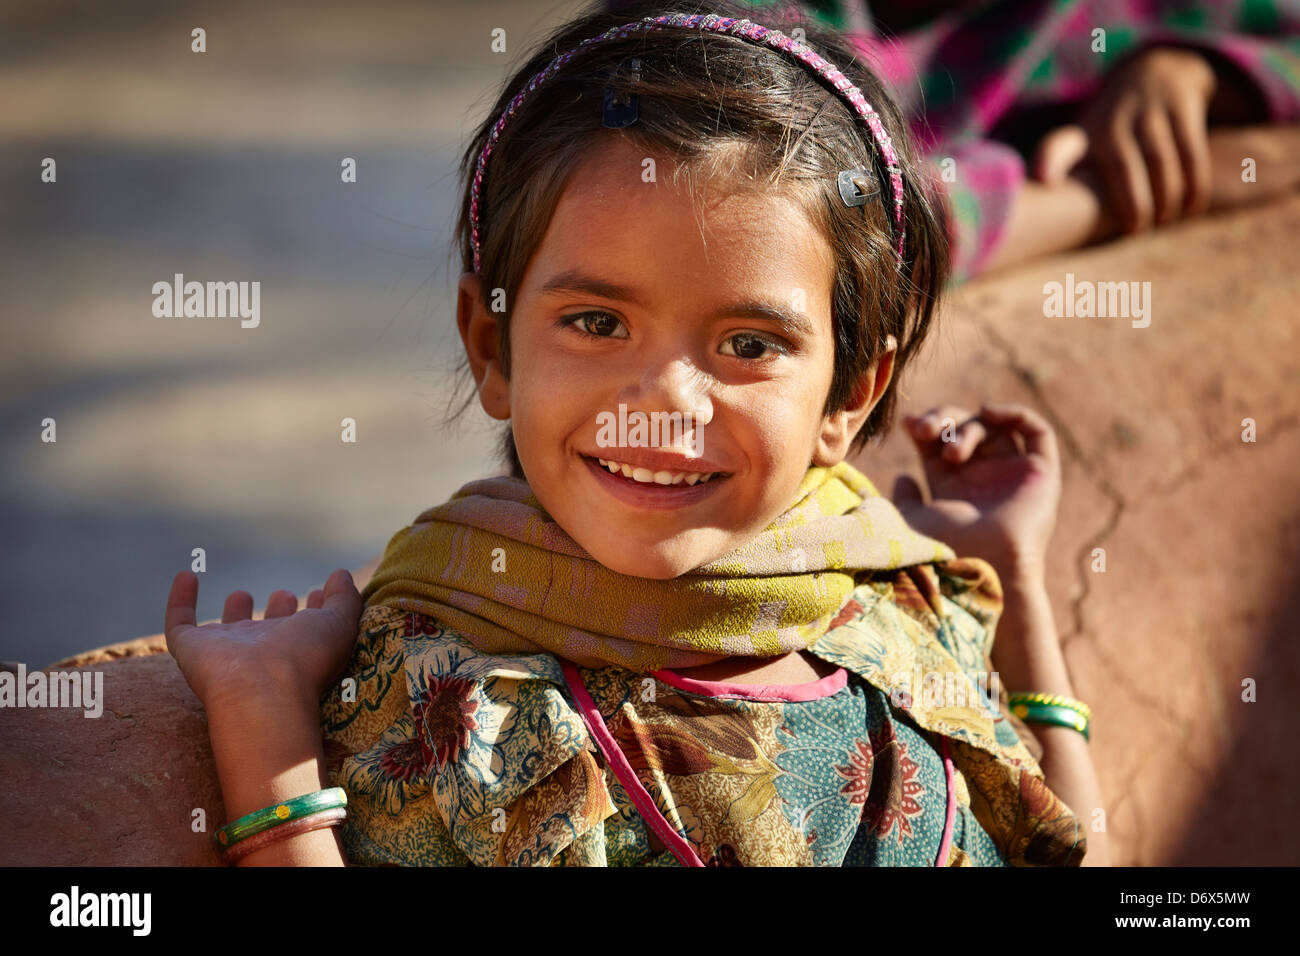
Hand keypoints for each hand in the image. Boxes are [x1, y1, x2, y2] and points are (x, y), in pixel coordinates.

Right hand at [164, 568, 362, 713]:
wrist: (261, 689)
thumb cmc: (306, 658)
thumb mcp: (339, 622)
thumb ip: (344, 598)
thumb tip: (341, 574)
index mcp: (298, 648)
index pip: (306, 628)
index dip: (313, 609)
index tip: (321, 591)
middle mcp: (263, 651)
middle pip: (269, 632)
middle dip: (277, 613)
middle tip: (283, 595)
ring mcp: (226, 651)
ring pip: (227, 632)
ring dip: (235, 612)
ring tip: (241, 595)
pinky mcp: (191, 649)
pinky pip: (179, 622)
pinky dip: (179, 600)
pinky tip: (186, 575)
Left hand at [892, 403, 1060, 580]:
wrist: (983, 566)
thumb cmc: (942, 548)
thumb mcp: (911, 520)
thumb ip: (904, 499)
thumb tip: (902, 477)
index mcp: (953, 488)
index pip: (939, 444)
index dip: (925, 426)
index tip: (909, 423)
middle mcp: (984, 479)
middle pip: (965, 430)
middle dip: (943, 420)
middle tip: (925, 430)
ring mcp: (1013, 475)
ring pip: (995, 428)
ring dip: (967, 428)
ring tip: (951, 453)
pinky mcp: (1041, 474)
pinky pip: (1038, 432)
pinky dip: (1015, 414)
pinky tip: (988, 412)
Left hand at [1032, 46, 1215, 230]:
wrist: (1155, 69)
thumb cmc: (1111, 130)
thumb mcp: (1083, 144)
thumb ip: (1068, 179)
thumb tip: (1055, 231)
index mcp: (1082, 136)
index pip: (1058, 146)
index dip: (1049, 161)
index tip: (1042, 178)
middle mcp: (1112, 122)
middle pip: (1122, 166)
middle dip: (1133, 203)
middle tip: (1137, 231)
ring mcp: (1147, 111)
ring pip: (1160, 161)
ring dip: (1166, 198)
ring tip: (1164, 221)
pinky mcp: (1181, 106)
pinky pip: (1191, 153)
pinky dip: (1194, 184)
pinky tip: (1192, 207)